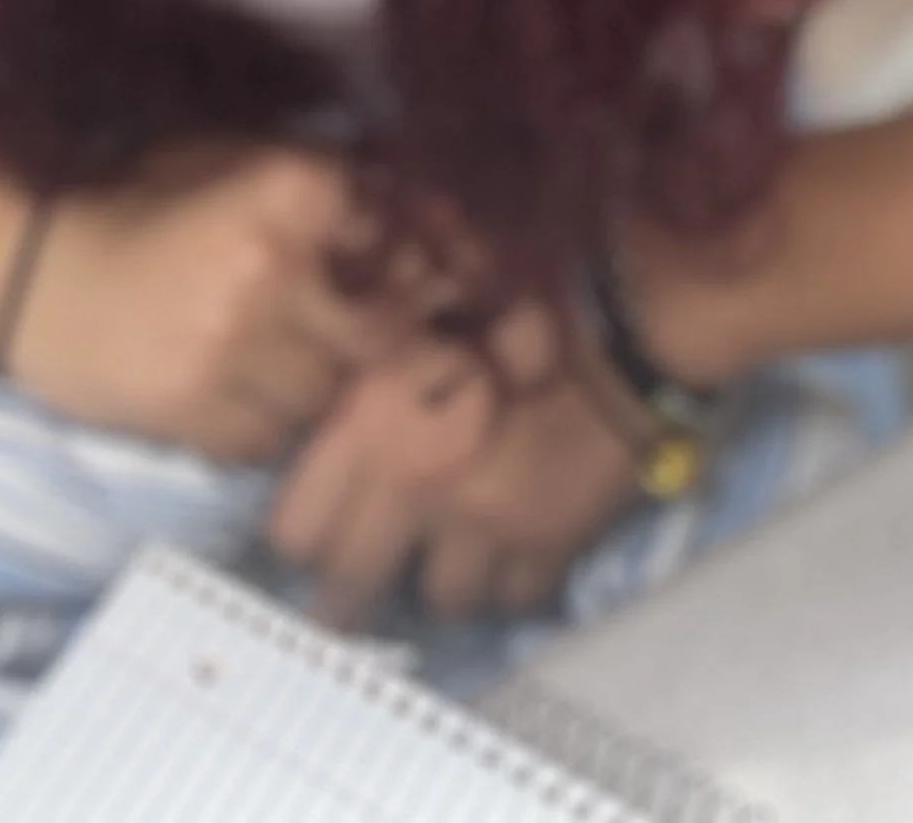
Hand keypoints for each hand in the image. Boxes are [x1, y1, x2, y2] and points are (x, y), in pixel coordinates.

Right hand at [3, 144, 410, 465]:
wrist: (24, 271)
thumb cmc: (129, 203)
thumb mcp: (220, 159)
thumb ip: (305, 181)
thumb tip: (391, 209)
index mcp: (284, 188)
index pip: (383, 238)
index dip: (383, 264)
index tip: (364, 276)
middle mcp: (272, 264)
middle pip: (372, 333)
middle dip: (355, 340)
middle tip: (321, 335)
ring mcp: (235, 345)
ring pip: (321, 396)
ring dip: (303, 389)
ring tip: (263, 366)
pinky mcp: (195, 411)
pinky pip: (266, 442)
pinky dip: (255, 429)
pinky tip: (225, 398)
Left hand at [271, 304, 641, 625]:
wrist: (617, 332)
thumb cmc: (510, 312)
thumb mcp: (415, 334)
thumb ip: (362, 395)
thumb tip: (318, 442)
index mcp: (374, 426)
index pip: (295, 528)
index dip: (299, 539)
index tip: (310, 540)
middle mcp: (417, 487)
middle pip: (350, 585)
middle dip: (348, 591)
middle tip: (353, 590)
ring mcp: (482, 527)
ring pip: (437, 599)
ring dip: (441, 582)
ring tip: (449, 557)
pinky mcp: (544, 549)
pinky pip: (511, 599)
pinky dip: (508, 584)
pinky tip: (510, 551)